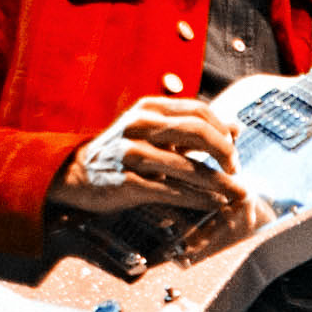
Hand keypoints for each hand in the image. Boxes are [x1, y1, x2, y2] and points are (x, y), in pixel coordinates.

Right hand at [49, 95, 244, 212]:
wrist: (75, 173)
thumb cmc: (122, 152)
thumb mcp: (153, 131)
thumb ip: (192, 128)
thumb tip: (236, 128)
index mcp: (148, 109)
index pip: (199, 111)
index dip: (223, 130)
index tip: (234, 147)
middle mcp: (140, 127)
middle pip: (198, 132)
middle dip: (225, 153)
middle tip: (235, 169)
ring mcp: (132, 155)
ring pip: (189, 167)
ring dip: (219, 183)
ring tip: (237, 193)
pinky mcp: (129, 183)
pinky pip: (173, 191)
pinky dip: (199, 199)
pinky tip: (215, 203)